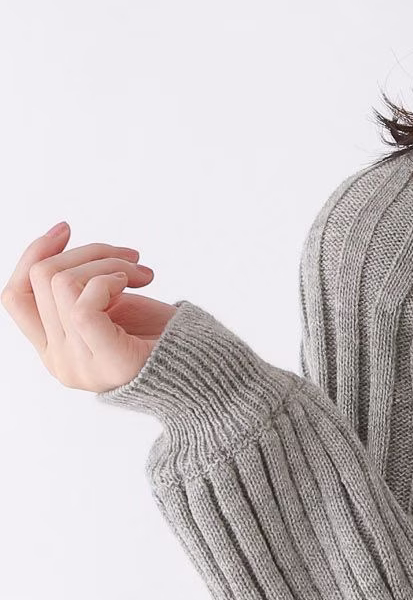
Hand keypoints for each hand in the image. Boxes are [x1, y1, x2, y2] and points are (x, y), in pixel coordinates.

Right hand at [4, 220, 175, 392]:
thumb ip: (79, 290)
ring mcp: (78, 365)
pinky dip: (110, 280)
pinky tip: (136, 283)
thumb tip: (58, 242)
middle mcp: (59, 361)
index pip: (14, 296)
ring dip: (107, 263)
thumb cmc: (164, 337)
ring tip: (139, 272)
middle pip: (41, 279)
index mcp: (54, 349)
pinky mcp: (105, 361)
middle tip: (129, 257)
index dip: (33, 255)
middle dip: (89, 253)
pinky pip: (83, 304)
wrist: (206, 370)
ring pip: (61, 282)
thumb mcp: (110, 307)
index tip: (65, 230)